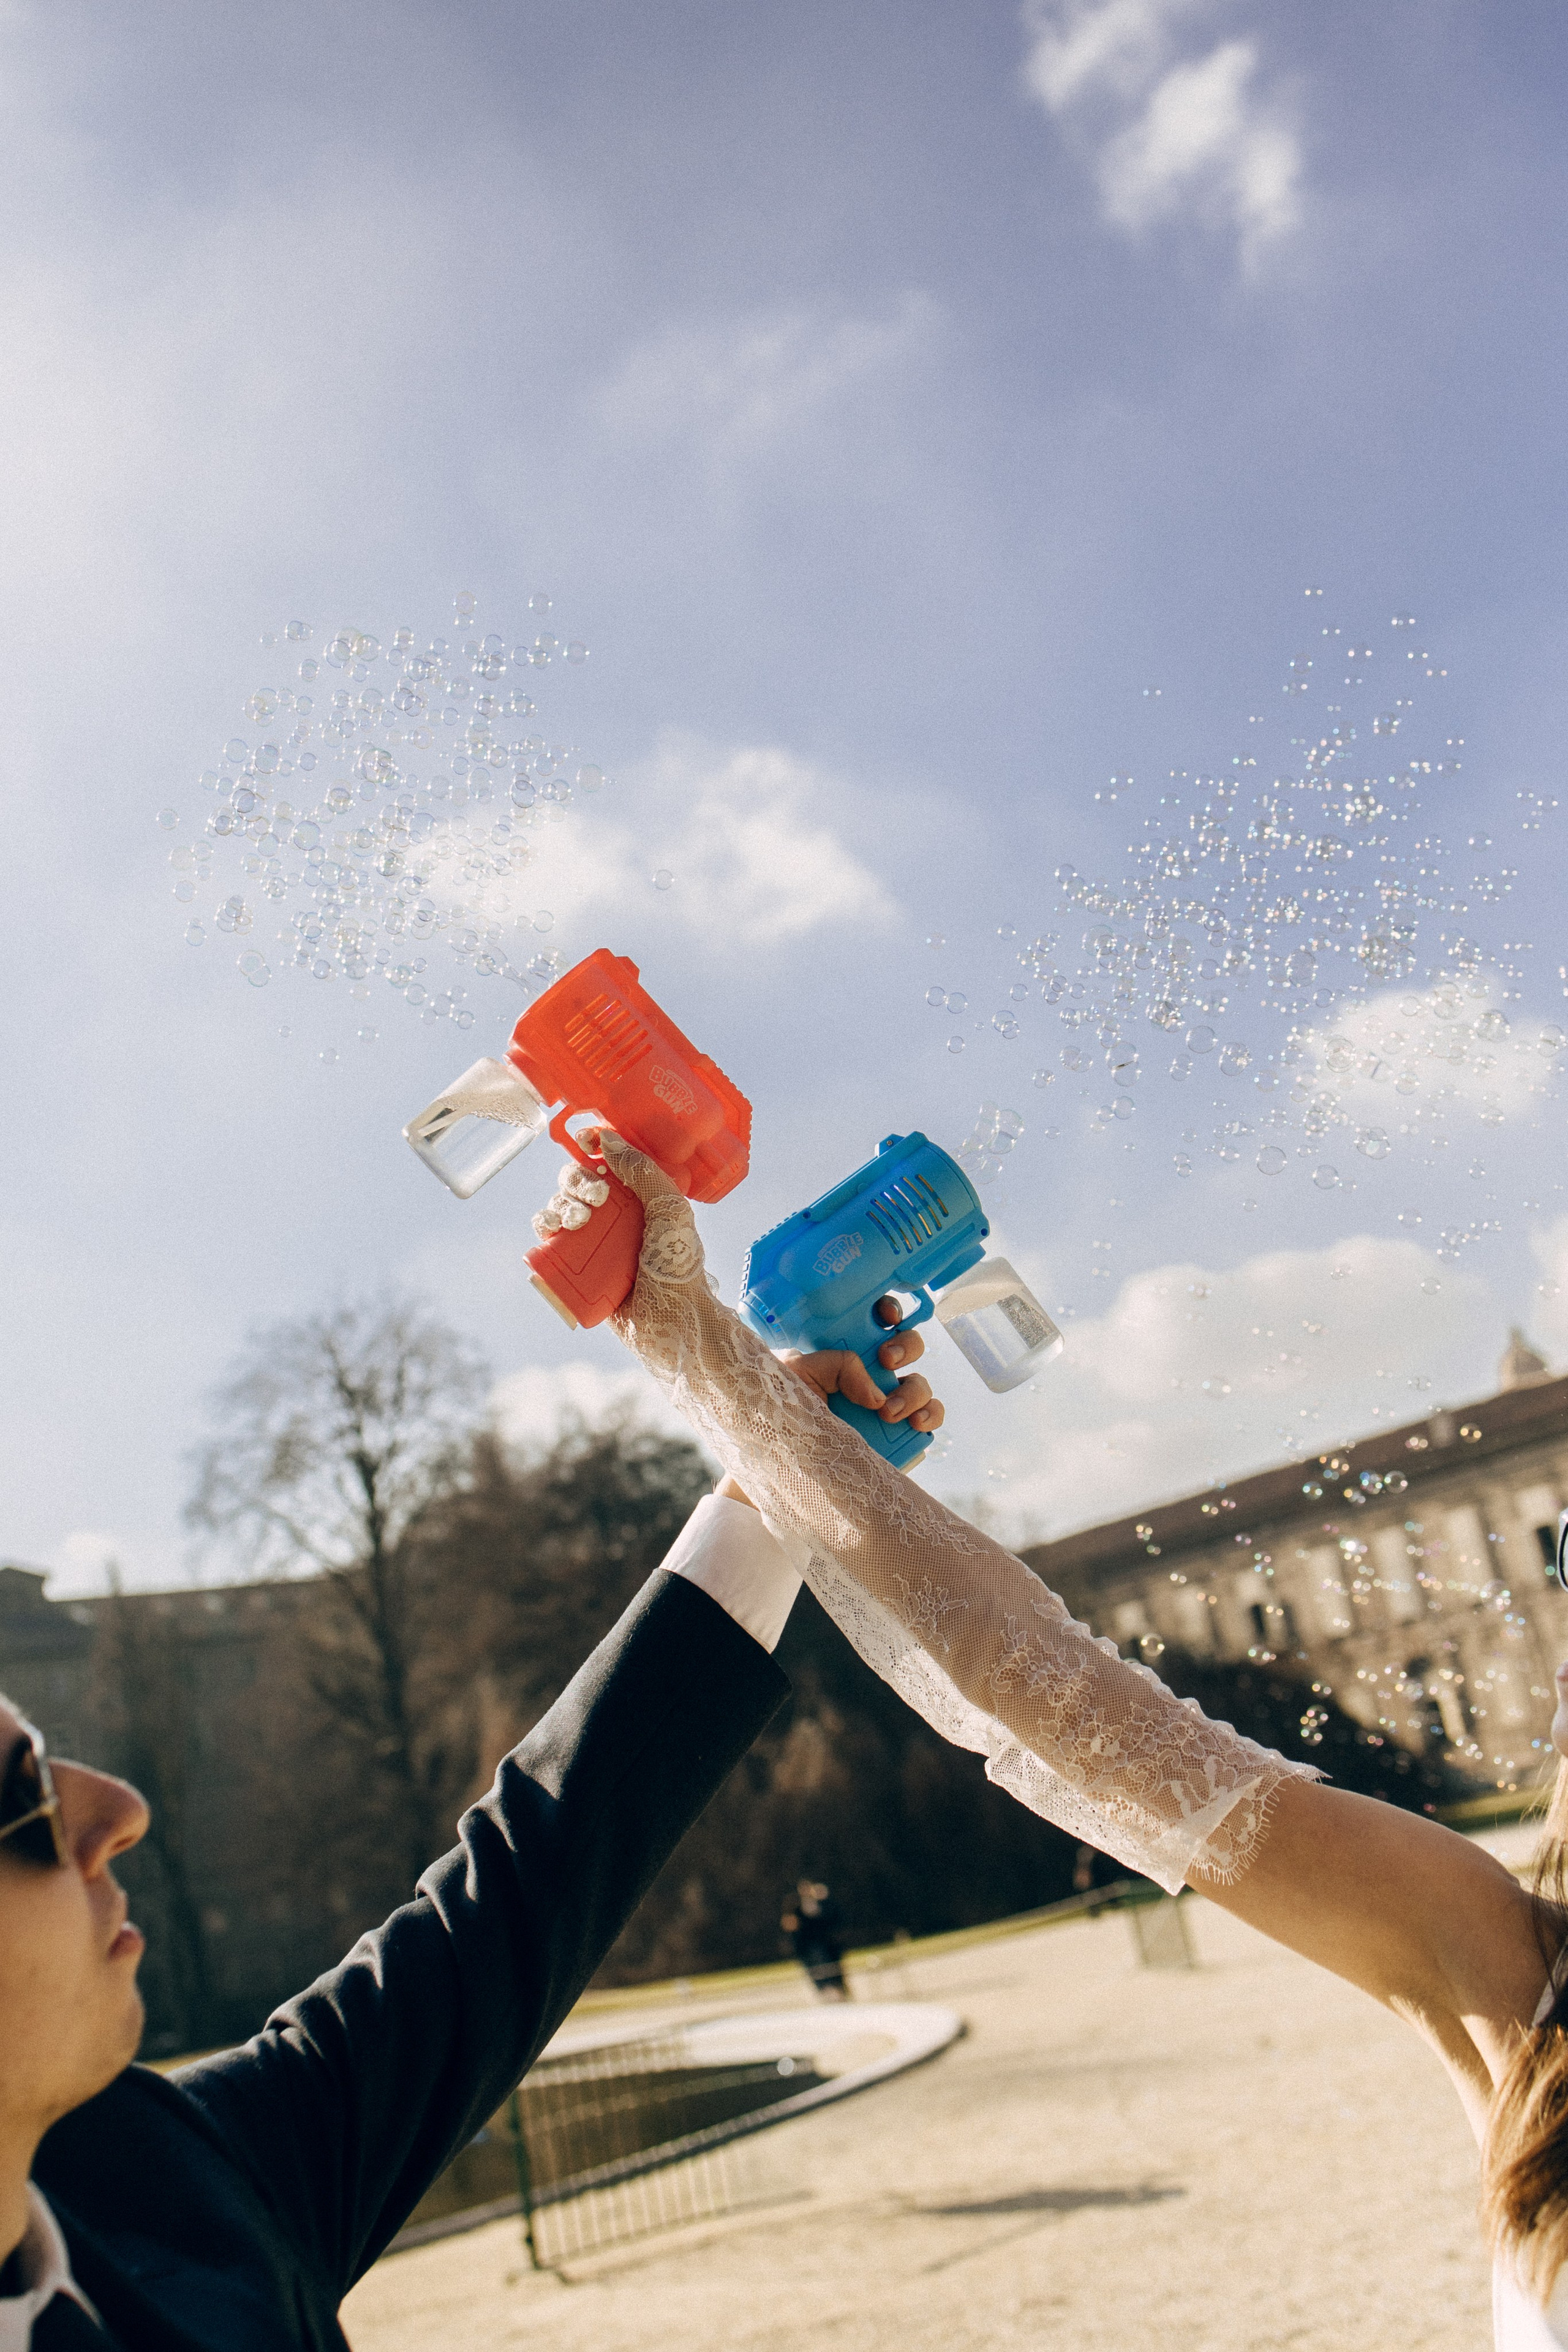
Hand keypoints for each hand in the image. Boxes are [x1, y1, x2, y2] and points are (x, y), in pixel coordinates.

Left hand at [716, 1299, 943, 1506]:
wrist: (774, 1452)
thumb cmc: (778, 1403)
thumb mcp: (798, 1370)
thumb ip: (838, 1364)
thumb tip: (877, 1393)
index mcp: (844, 1349)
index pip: (877, 1319)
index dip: (890, 1310)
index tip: (887, 1318)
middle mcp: (868, 1373)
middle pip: (908, 1348)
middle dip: (906, 1348)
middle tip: (886, 1361)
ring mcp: (884, 1402)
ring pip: (920, 1384)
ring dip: (915, 1391)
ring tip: (889, 1411)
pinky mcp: (894, 1432)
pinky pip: (926, 1419)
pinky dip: (930, 1416)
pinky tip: (915, 1423)